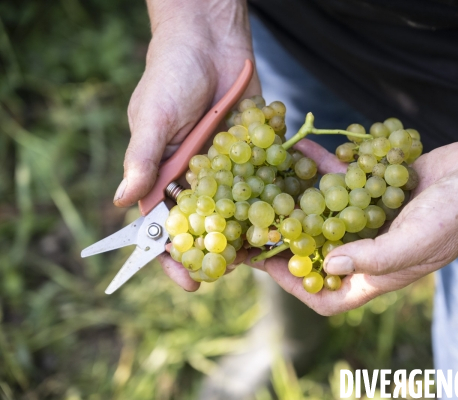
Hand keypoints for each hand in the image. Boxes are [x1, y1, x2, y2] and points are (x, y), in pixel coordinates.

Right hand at [113, 3, 258, 290]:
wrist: (210, 39)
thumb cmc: (170, 75)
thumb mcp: (152, 116)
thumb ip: (143, 158)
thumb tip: (122, 201)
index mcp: (166, 174)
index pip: (167, 223)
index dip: (175, 254)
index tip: (189, 281)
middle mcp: (199, 176)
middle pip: (209, 222)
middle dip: (221, 250)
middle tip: (236, 274)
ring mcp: (231, 165)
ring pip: (240, 207)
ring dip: (252, 230)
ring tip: (268, 254)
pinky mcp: (257, 150)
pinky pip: (266, 178)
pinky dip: (277, 195)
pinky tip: (292, 216)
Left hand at [248, 118, 457, 314]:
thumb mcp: (416, 242)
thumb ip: (372, 257)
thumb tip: (328, 265)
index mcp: (379, 275)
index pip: (328, 296)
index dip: (296, 287)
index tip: (267, 266)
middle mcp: (369, 250)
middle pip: (317, 253)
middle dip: (286, 241)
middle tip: (253, 223)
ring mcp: (371, 218)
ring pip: (324, 214)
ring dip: (298, 200)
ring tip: (266, 182)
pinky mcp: (374, 189)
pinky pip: (340, 182)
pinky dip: (322, 168)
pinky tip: (301, 150)